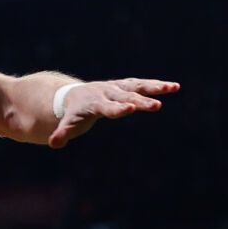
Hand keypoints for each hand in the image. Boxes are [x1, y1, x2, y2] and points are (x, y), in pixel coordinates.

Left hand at [49, 78, 178, 148]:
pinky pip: (142, 84)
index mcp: (95, 103)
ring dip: (155, 87)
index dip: (118, 109)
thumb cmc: (72, 113)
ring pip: (138, 87)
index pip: (108, 107)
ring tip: (173, 88)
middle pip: (126, 97)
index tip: (130, 109)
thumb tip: (54, 143)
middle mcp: (108, 93)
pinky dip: (157, 85)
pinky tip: (174, 87)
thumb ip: (62, 133)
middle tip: (156, 106)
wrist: (72, 96)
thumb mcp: (67, 124)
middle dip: (141, 101)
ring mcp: (118, 88)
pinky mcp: (125, 85)